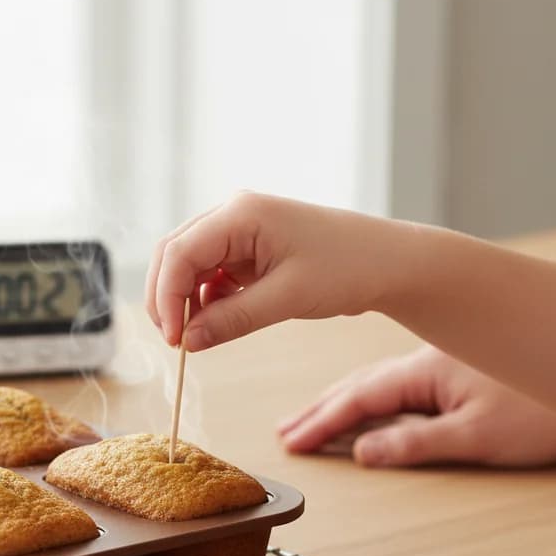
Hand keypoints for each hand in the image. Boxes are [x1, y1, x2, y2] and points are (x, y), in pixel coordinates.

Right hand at [145, 192, 425, 349]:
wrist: (389, 262)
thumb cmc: (347, 269)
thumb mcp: (287, 299)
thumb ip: (232, 319)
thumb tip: (188, 342)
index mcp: (240, 213)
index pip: (179, 253)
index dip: (167, 298)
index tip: (174, 340)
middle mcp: (233, 214)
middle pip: (174, 253)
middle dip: (167, 298)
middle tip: (175, 342)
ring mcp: (240, 230)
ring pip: (188, 264)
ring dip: (184, 300)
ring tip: (193, 337)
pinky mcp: (248, 248)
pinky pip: (210, 272)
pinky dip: (205, 299)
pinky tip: (215, 321)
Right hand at [278, 346, 555, 466]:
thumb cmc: (542, 414)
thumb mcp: (475, 437)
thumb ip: (415, 444)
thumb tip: (364, 453)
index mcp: (425, 371)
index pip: (360, 398)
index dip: (322, 422)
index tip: (292, 442)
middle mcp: (426, 362)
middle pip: (359, 386)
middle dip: (319, 410)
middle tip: (286, 431)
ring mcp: (438, 366)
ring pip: (375, 384)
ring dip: (340, 404)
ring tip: (308, 421)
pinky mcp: (452, 375)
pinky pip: (395, 387)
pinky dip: (368, 400)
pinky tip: (362, 409)